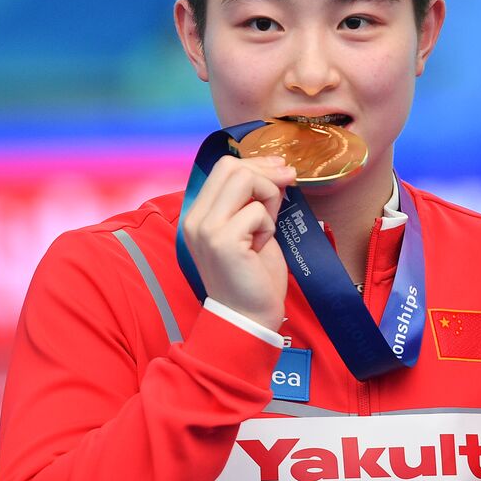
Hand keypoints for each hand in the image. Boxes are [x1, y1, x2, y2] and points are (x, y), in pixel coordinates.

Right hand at [179, 155, 296, 329]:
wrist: (247, 317)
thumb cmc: (252, 275)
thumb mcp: (250, 228)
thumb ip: (253, 199)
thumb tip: (278, 167)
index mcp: (198, 213)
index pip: (224, 167)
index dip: (257, 163)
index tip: (281, 170)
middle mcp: (195, 218)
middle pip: (232, 166)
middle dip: (266, 174)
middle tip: (286, 188)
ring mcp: (206, 229)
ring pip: (244, 180)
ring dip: (268, 197)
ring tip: (268, 225)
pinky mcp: (222, 241)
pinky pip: (257, 211)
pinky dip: (268, 225)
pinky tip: (261, 247)